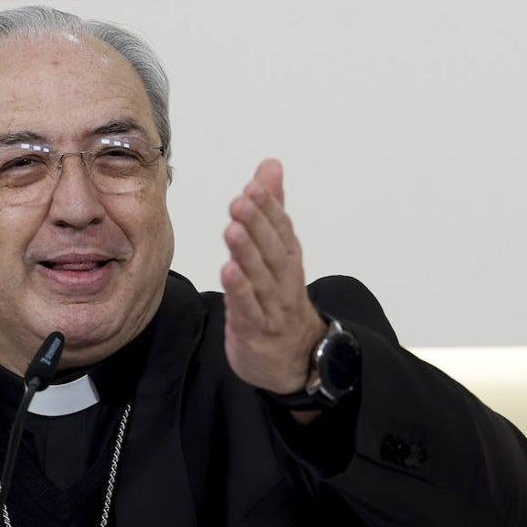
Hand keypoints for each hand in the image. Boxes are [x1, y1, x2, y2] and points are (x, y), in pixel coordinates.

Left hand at [221, 158, 325, 395]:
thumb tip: (270, 166)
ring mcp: (272, 306)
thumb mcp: (278, 252)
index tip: (256, 184)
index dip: (270, 207)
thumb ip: (273, 210)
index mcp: (288, 259)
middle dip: (258, 222)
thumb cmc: (281, 298)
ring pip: (261, 277)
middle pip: (273, 249)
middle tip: (242, 198)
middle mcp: (284, 280)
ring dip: (247, 252)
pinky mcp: (256, 329)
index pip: (282, 229)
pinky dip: (240, 291)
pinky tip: (229, 271)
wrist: (296, 359)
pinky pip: (248, 308)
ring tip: (233, 228)